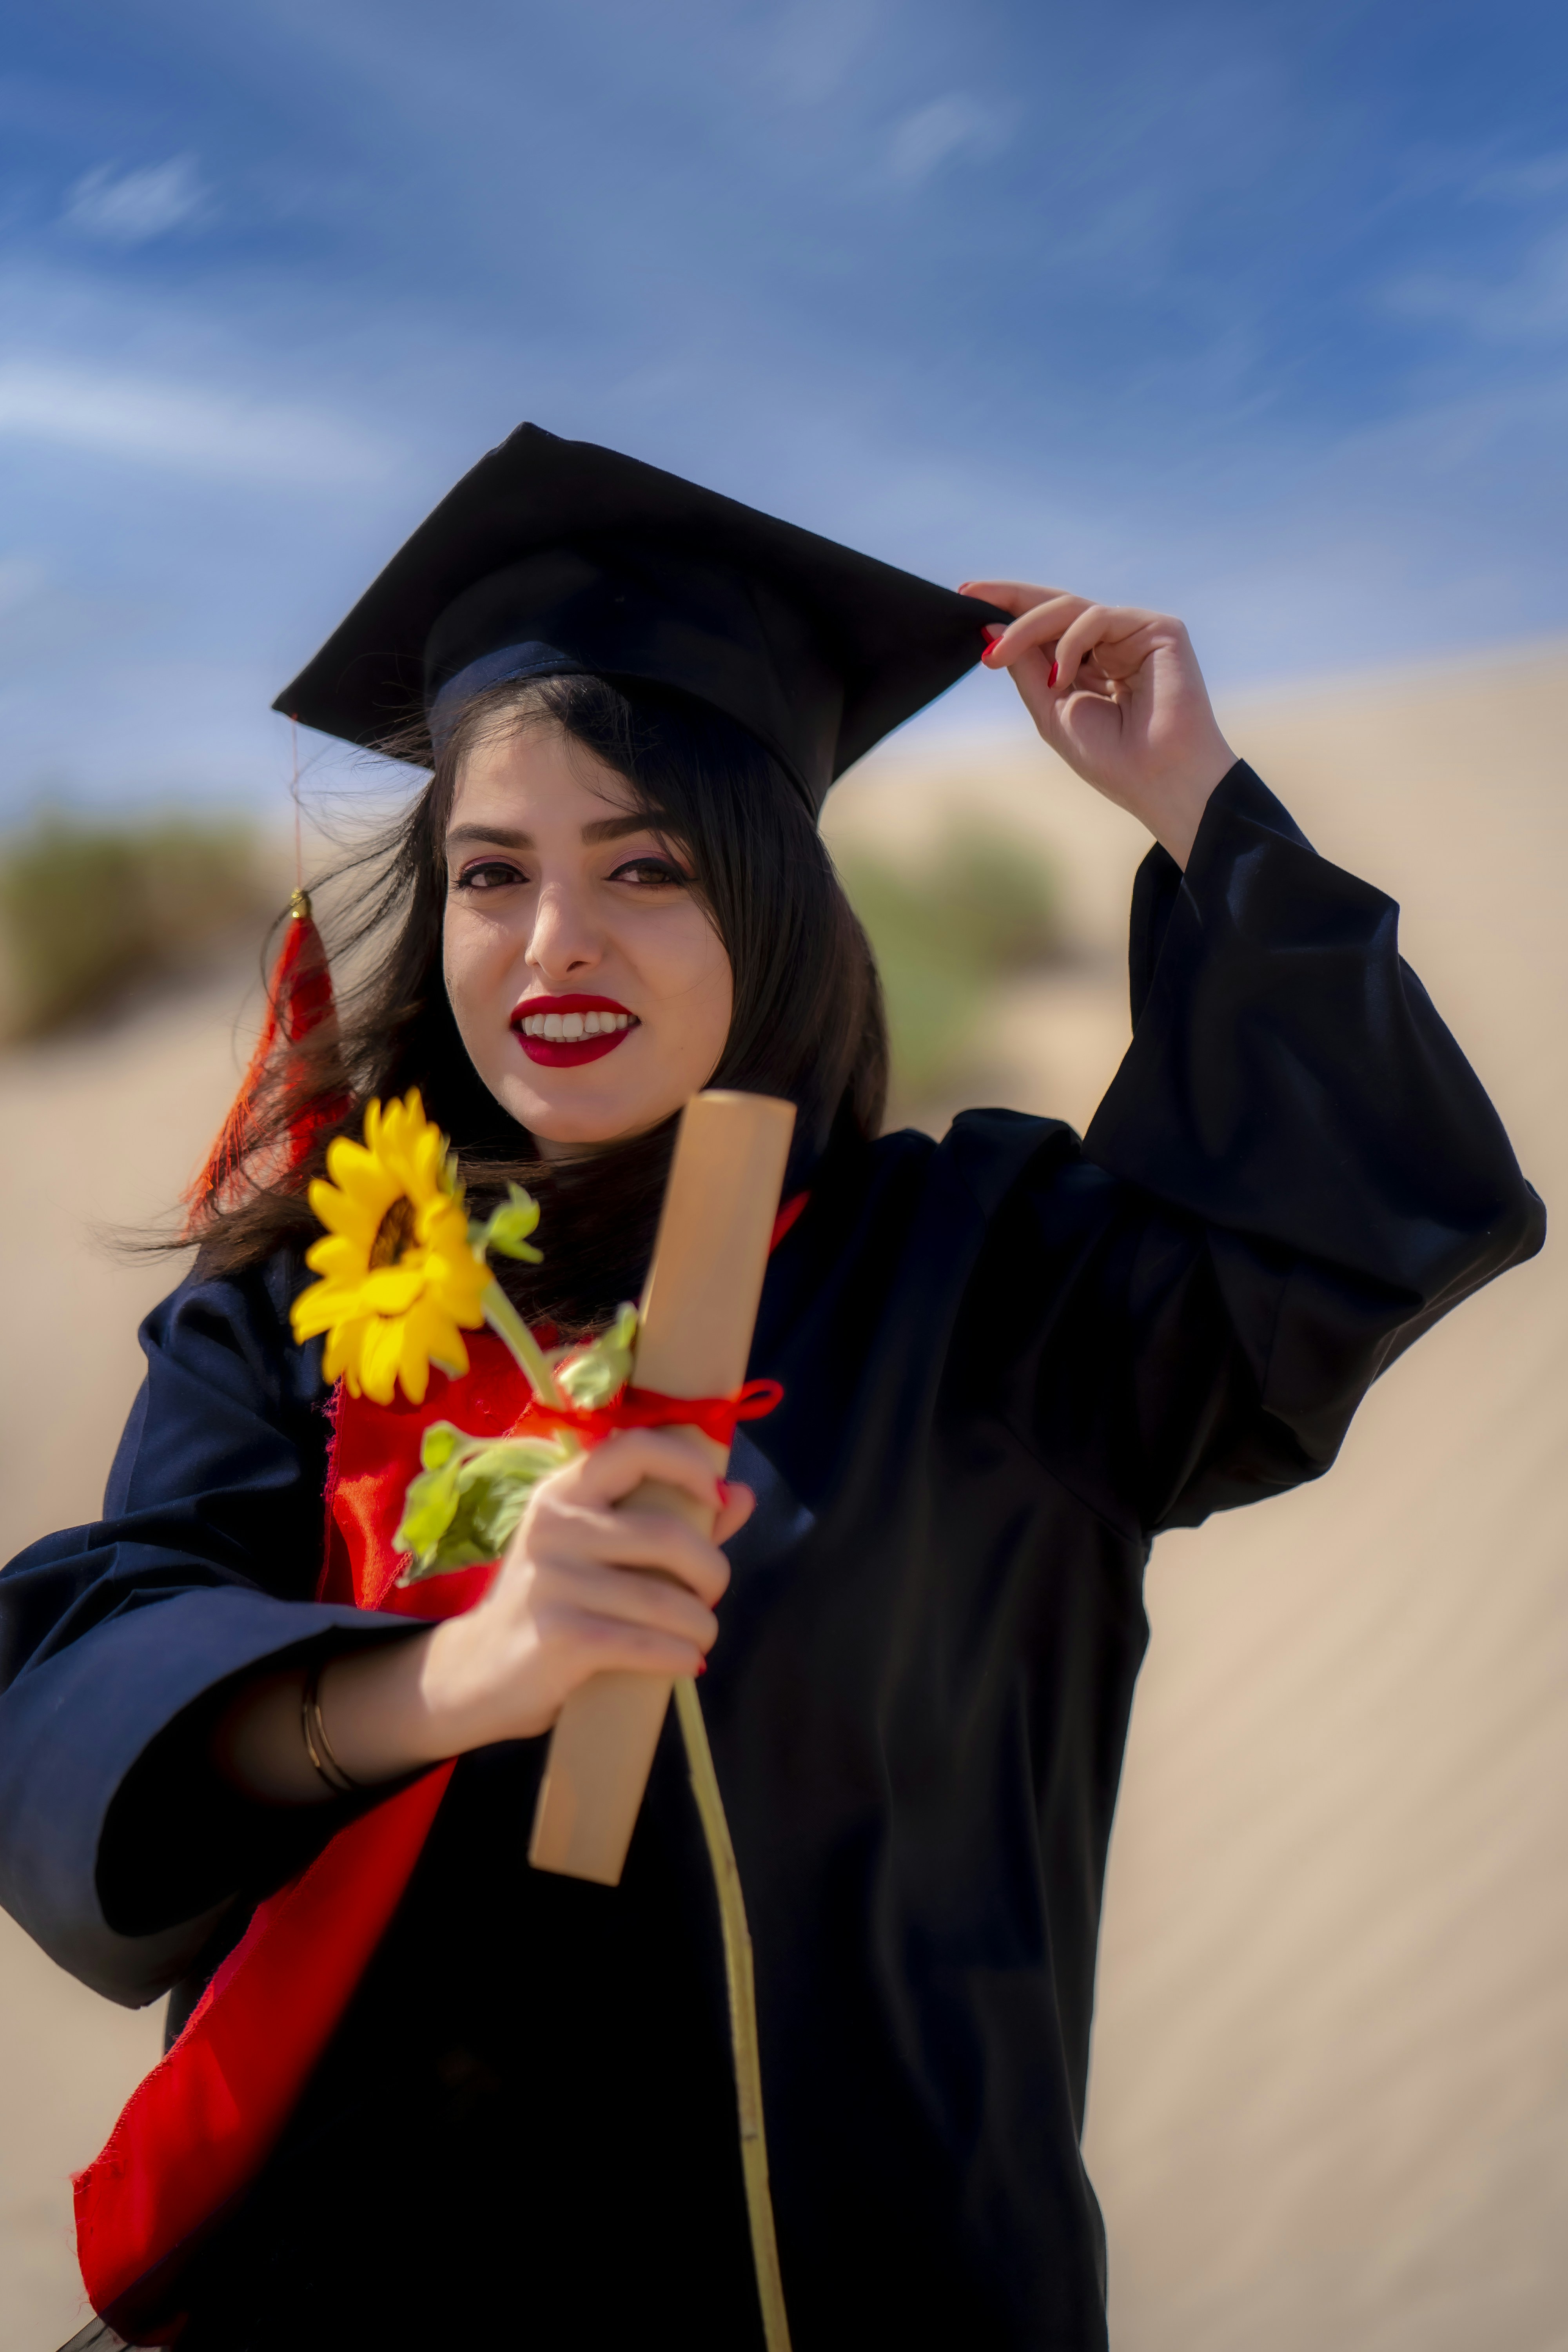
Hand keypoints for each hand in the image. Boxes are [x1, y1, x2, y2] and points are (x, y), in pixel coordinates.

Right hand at [211, 1430, 753, 1802]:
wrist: (477, 1673)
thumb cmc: (555, 1604)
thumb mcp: (599, 1552)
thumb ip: (671, 1521)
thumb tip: (740, 1495)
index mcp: (565, 1492)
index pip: (634, 1447)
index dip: (688, 1464)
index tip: (714, 1498)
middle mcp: (556, 1525)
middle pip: (670, 1535)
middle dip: (711, 1573)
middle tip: (710, 1595)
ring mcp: (554, 1581)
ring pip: (668, 1601)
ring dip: (701, 1627)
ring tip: (699, 1638)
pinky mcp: (560, 1636)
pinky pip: (648, 1644)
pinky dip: (680, 1657)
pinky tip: (684, 1663)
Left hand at [960, 581, 1236, 867]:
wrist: (1159, 781)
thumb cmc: (1113, 758)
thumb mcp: (1051, 710)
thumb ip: (1026, 668)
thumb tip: (990, 629)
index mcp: (1092, 664)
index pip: (1047, 627)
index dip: (1010, 611)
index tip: (965, 598)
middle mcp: (1114, 643)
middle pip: (1057, 606)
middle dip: (1010, 599)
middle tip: (969, 593)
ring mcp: (1136, 633)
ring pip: (1071, 608)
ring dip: (1027, 628)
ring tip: (998, 657)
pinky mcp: (1159, 629)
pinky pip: (1098, 617)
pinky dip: (1069, 643)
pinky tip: (1060, 676)